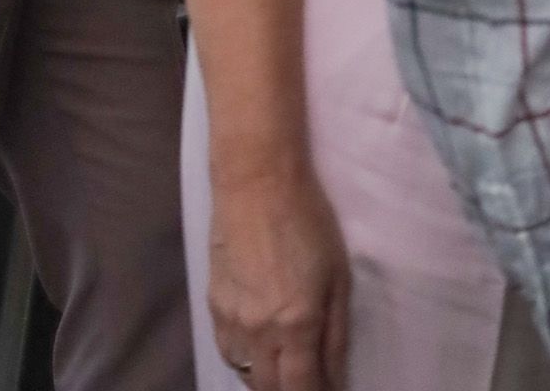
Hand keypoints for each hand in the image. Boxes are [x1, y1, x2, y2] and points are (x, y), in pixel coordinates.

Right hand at [209, 169, 349, 390]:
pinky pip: (226, 350)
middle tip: (309, 380)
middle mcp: (259, 331)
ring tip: (284, 369)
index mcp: (296, 325)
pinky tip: (258, 349)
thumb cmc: (308, 221)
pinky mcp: (212, 301)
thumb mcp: (338, 278)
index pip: (303, 389)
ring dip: (266, 380)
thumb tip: (336, 380)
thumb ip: (336, 337)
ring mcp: (230, 318)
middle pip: (269, 390)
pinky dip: (244, 361)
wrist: (255, 179)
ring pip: (245, 375)